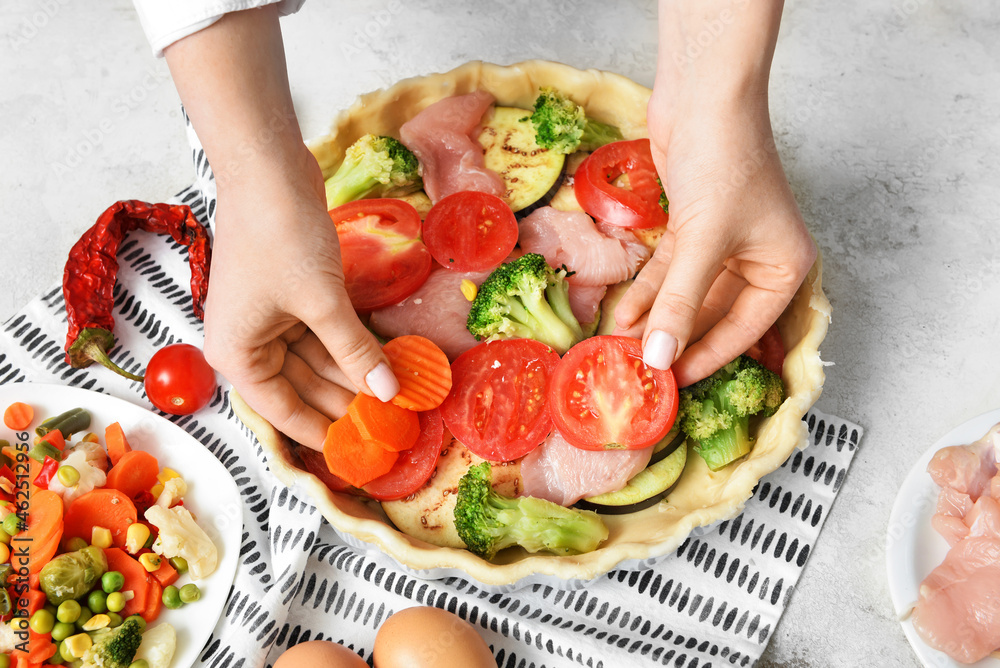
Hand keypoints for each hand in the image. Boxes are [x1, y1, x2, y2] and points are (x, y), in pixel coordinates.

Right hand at [203, 147, 397, 449]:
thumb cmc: (279, 236)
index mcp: (238, 354)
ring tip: (398, 393)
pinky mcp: (293, 296)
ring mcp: (270, 319)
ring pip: (319, 360)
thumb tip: (387, 393)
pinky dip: (352, 344)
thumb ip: (354, 352)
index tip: (364, 449)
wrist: (268, 169)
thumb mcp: (321, 302)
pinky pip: (325, 333)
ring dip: (356, 372)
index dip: (326, 430)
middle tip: (395, 421)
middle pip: (304, 387)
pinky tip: (386, 358)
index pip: (285, 411)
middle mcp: (249, 342)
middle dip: (349, 400)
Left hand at [614, 86, 815, 386]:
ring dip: (653, 318)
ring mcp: (723, 243)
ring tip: (620, 346)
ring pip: (686, 294)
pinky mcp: (692, 226)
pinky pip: (669, 272)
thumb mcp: (703, 241)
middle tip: (637, 369)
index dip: (704, 357)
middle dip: (672, 339)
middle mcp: (757, 259)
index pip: (743, 330)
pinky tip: (621, 313)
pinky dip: (646, 291)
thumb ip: (680, 303)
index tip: (669, 382)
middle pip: (712, 315)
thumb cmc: (724, 160)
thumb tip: (659, 358)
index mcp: (783, 267)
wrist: (704, 93)